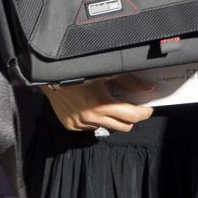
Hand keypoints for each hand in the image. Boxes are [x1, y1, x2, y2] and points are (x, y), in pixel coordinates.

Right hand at [42, 76, 156, 132]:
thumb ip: (129, 81)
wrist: (50, 76)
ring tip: (109, 105)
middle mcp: (92, 118)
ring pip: (107, 127)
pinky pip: (91, 127)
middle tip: (132, 107)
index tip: (148, 108)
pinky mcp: (72, 126)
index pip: (132, 116)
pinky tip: (91, 107)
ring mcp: (81, 124)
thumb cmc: (79, 70)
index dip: (144, 113)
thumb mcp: (106, 73)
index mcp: (102, 104)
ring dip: (112, 118)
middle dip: (132, 118)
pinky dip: (96, 119)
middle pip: (124, 127)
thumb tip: (147, 89)